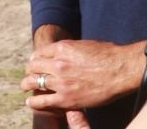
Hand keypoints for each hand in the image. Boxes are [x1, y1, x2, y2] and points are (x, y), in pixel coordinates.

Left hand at [23, 38, 143, 114]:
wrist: (120, 70)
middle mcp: (58, 63)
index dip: (36, 59)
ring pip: (34, 82)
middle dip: (30, 71)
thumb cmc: (108, 55)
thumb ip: (71, 49)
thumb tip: (65, 53)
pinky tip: (31, 101)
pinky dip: (33, 101)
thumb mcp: (86, 45)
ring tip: (26, 87)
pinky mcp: (65, 98)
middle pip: (34, 67)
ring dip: (27, 84)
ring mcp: (60, 82)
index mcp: (63, 48)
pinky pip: (42, 101)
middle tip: (29, 75)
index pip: (39, 53)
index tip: (36, 63)